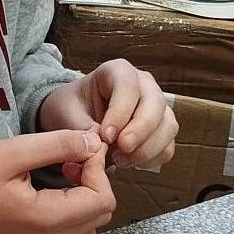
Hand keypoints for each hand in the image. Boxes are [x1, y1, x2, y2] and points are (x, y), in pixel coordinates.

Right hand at [0, 130, 114, 233]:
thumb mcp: (11, 151)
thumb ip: (57, 145)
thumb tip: (92, 141)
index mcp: (45, 219)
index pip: (100, 199)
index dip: (97, 167)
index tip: (80, 143)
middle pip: (100, 213)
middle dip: (94, 179)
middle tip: (72, 154)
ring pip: (87, 223)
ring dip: (85, 192)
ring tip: (63, 166)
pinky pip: (70, 228)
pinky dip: (73, 204)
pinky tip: (53, 181)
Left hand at [38, 59, 176, 170]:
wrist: (75, 118)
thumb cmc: (70, 108)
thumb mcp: (66, 113)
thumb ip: (81, 127)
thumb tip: (100, 143)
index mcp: (116, 71)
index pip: (128, 86)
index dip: (120, 112)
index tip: (106, 135)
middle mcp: (143, 84)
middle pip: (155, 103)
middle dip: (140, 130)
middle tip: (121, 150)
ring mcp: (156, 106)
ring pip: (168, 125)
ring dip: (147, 148)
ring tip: (119, 160)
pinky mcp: (161, 129)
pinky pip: (168, 146)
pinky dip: (152, 159)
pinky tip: (129, 163)